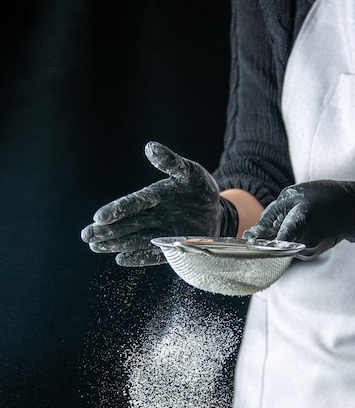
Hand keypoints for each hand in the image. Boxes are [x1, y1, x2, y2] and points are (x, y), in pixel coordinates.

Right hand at [81, 142, 237, 265]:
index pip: (132, 204)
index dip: (116, 211)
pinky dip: (138, 257)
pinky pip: (153, 254)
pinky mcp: (170, 247)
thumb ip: (171, 162)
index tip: (100, 217)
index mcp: (154, 196)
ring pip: (134, 239)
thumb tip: (150, 147)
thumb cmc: (200, 188)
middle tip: (87, 236)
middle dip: (107, 231)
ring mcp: (160, 233)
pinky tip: (121, 259)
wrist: (215, 210)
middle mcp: (152, 216)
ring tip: (96, 247)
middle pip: (126, 224)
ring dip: (116, 244)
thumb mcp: (190, 172)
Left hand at [243, 178, 354, 258]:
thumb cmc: (323, 195)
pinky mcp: (312, 254)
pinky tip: (295, 228)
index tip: (247, 239)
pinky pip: (292, 248)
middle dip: (264, 239)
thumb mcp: (292, 195)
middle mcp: (304, 244)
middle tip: (253, 232)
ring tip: (284, 223)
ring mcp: (310, 251)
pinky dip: (288, 240)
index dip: (257, 242)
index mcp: (299, 225)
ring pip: (283, 248)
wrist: (353, 207)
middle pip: (275, 247)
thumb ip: (271, 214)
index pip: (272, 242)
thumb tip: (256, 230)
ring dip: (276, 238)